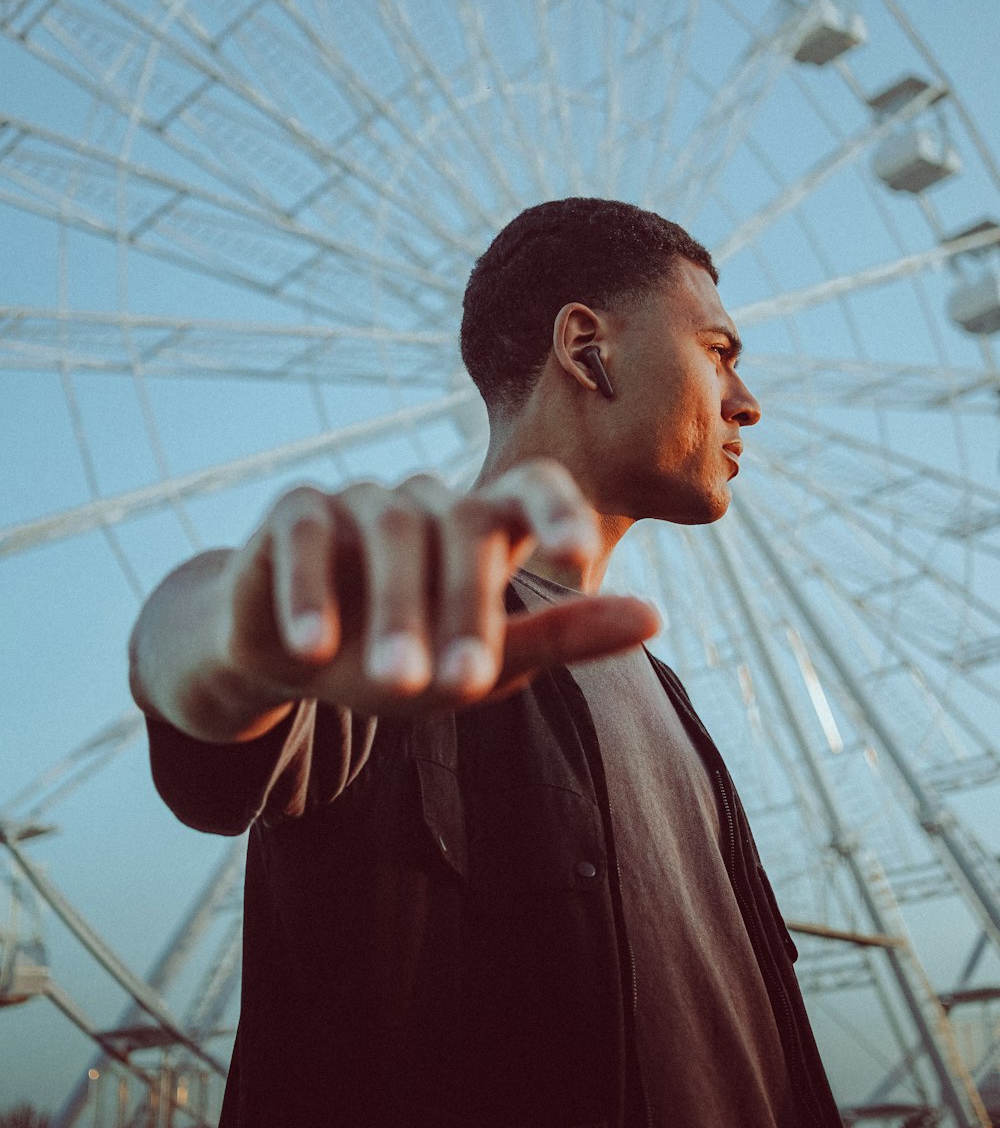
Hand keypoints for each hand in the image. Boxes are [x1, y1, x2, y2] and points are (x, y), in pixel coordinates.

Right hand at [218, 459, 657, 717]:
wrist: (291, 659)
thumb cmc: (404, 657)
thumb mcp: (482, 662)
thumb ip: (561, 636)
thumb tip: (655, 617)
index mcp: (485, 525)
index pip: (534, 486)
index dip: (559, 510)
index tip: (577, 556)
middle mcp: (430, 500)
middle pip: (463, 523)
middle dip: (465, 606)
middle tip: (463, 683)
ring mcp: (364, 498)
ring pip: (391, 531)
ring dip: (394, 611)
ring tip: (397, 684)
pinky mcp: (298, 511)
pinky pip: (309, 536)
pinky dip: (309, 591)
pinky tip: (312, 649)